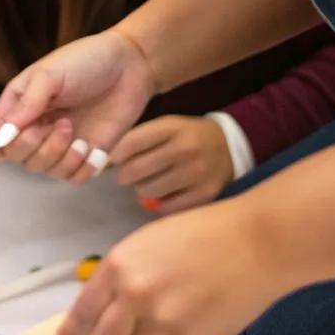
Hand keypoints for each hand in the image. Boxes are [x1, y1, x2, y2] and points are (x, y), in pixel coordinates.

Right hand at [0, 28, 156, 182]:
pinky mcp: (86, 154)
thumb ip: (25, 106)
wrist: (130, 65)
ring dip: (63, 158)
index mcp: (20, 105)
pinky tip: (93, 150)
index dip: (4, 145)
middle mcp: (36, 126)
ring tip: (80, 138)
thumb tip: (0, 139)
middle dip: (40, 147)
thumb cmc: (86, 60)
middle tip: (63, 123)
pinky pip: (73, 179)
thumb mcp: (50, 75)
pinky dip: (82, 169)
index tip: (24, 133)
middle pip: (20, 159)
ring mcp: (61, 142)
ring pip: (46, 171)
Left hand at [58, 196, 287, 334]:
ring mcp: (163, 324)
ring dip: (154, 327)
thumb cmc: (204, 232)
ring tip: (186, 296)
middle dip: (114, 334)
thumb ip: (125, 273)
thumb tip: (108, 304)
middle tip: (135, 319)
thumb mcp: (151, 241)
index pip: (85, 308)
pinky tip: (204, 307)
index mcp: (120, 266)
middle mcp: (135, 297)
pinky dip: (183, 334)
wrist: (257, 243)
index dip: (71, 329)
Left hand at [112, 115, 233, 213]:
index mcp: (172, 127)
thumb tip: (105, 161)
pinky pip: (167, 208)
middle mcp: (185, 149)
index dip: (115, 155)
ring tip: (149, 183)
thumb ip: (139, 139)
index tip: (112, 160)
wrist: (229, 147)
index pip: (132, 143)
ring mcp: (197, 173)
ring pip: (148, 192)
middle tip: (129, 175)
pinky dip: (160, 203)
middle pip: (136, 170)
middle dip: (125, 175)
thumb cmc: (187, 136)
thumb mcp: (167, 126)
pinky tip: (165, 193)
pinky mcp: (205, 195)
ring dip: (142, 190)